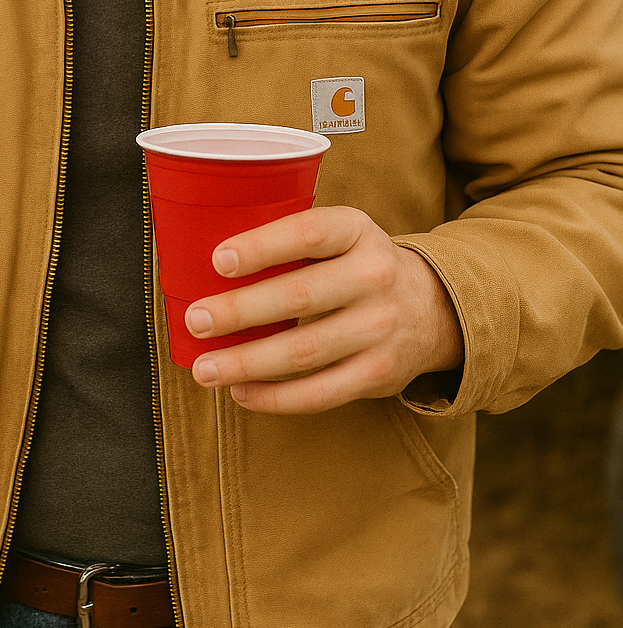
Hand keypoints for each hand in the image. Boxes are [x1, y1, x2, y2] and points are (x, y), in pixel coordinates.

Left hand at [185, 205, 463, 413]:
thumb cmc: (357, 264)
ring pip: (304, 351)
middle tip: (196, 320)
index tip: (218, 260)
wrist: (431, 307)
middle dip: (240, 311)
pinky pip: (320, 393)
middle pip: (299, 297)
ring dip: (247, 362)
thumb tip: (208, 266)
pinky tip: (241, 392)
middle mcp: (374, 276)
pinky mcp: (379, 374)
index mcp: (357, 230)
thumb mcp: (341, 233)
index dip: (262, 247)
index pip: (308, 233)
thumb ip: (292, 240)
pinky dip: (275, 397)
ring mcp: (380, 328)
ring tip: (204, 368)